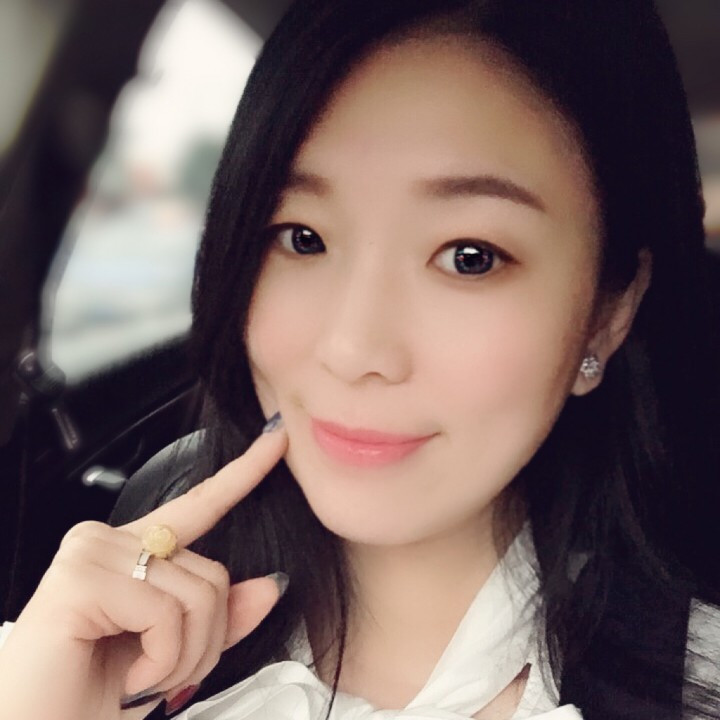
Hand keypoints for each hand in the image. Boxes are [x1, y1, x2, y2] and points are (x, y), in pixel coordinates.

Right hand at [0, 422, 287, 719]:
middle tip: (160, 672)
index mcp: (131, 550)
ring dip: (184, 656)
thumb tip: (270, 585)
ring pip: (199, 594)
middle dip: (205, 640)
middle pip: (213, 572)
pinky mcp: (80, 579)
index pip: (199, 503)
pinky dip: (163, 661)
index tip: (277, 438)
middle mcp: (108, 539)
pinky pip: (166, 613)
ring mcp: (90, 553)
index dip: (244, 472)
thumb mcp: (173, 655)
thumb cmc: (89, 699)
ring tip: (143, 677)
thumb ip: (220, 618)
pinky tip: (130, 677)